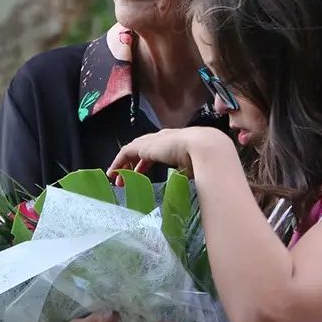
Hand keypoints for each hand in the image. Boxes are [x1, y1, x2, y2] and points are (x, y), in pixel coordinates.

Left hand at [107, 127, 225, 181]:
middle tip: (127, 176)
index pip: (159, 149)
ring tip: (117, 178)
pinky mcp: (144, 146)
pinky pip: (126, 153)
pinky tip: (114, 173)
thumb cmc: (208, 161)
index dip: (149, 161)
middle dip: (135, 163)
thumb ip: (191, 172)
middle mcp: (164, 138)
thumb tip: (194, 184)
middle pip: (144, 148)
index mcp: (178, 142)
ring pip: (133, 150)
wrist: (206, 149)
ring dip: (125, 164)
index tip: (143, 172)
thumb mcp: (197, 167)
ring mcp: (154, 141)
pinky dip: (118, 162)